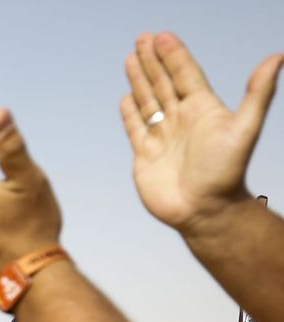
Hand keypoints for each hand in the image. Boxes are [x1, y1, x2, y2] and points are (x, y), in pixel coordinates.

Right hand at [121, 32, 283, 233]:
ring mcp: (163, 137)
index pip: (186, 75)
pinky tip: (127, 99)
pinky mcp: (145, 156)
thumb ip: (258, 93)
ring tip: (130, 58)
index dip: (174, 55)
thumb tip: (277, 56)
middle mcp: (182, 120)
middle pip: (164, 83)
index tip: (162, 36)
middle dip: (153, 61)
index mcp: (203, 109)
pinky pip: (136, 129)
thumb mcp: (245, 128)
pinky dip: (130, 113)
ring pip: (148, 101)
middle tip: (142, 38)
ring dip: (139, 80)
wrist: (204, 210)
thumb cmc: (226, 172)